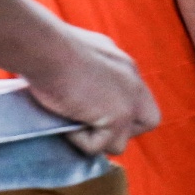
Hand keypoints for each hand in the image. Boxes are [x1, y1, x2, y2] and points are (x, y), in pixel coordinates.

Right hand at [21, 25, 160, 154]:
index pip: (139, 98)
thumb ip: (92, 72)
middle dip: (122, 130)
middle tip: (91, 124)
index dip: (122, 111)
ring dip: (93, 138)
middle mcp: (134, 83)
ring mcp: (129, 103)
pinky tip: (64, 117)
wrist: (46, 49)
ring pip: (120, 142)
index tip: (95, 113)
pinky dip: (76, 139)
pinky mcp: (118, 118)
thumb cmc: (49, 48)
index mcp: (124, 65)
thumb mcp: (79, 53)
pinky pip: (96, 146)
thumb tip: (81, 95)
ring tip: (70, 118)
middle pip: (148, 121)